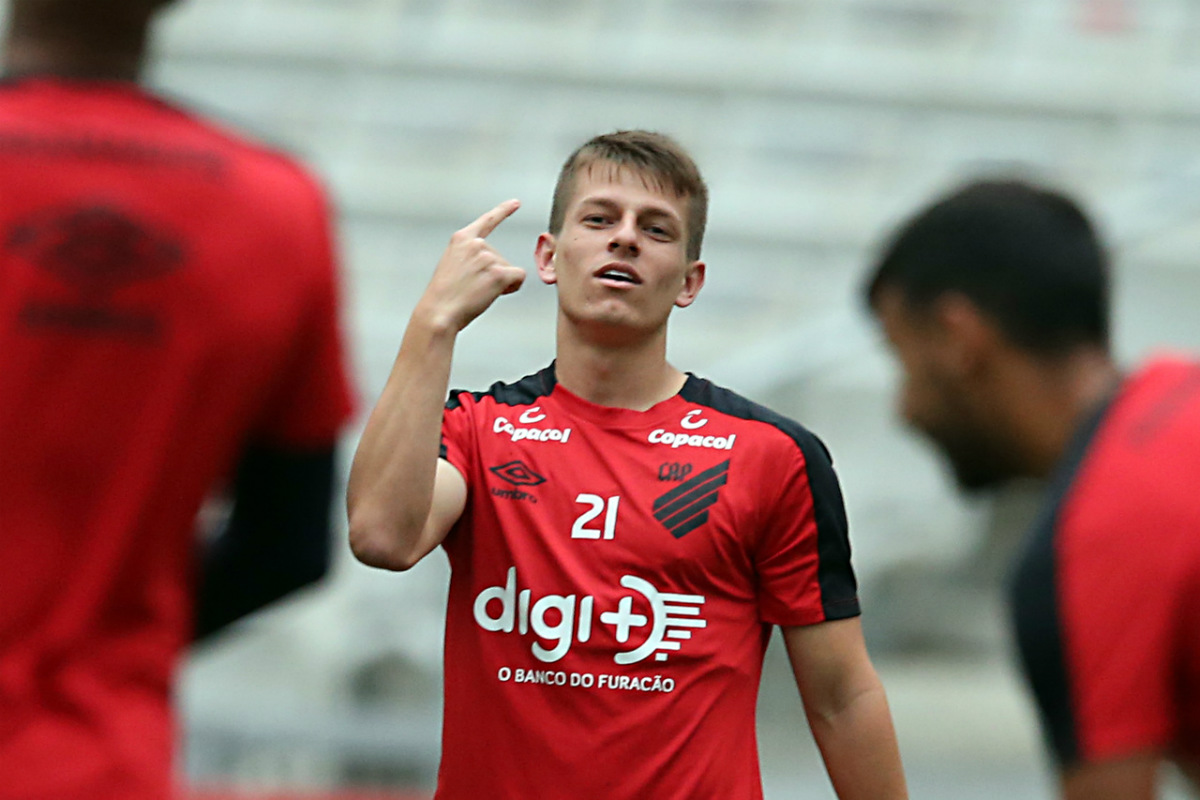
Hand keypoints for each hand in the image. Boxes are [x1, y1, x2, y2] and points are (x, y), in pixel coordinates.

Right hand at [418, 199, 525, 331]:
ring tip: (476, 293)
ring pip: (508, 270)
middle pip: (500, 258)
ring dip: (499, 284)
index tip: (517, 202)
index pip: (487, 221)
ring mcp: (487, 257)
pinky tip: (494, 293)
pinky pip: (518, 278)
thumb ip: (472, 258)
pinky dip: (512, 288)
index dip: (504, 210)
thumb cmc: (444, 296)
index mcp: (461, 239)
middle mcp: (475, 243)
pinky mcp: (499, 272)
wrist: (439, 312)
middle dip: (493, 275)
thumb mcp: (452, 266)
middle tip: (472, 289)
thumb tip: (497, 268)